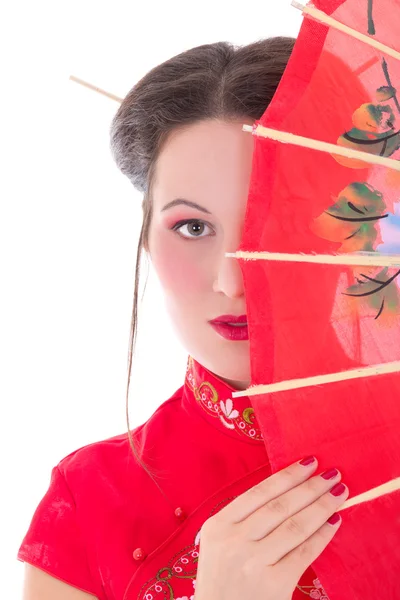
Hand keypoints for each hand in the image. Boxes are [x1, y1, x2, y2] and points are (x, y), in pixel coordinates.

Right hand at [194, 457, 347, 599]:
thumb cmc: (222, 578)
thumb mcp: (219, 543)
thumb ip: (243, 519)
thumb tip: (287, 490)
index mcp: (218, 525)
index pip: (259, 492)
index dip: (287, 476)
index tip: (309, 462)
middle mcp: (234, 540)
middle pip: (281, 506)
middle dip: (310, 487)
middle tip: (332, 474)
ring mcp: (253, 562)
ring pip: (295, 526)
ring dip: (322, 506)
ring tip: (339, 494)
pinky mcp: (273, 585)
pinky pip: (304, 552)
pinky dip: (322, 535)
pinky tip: (334, 522)